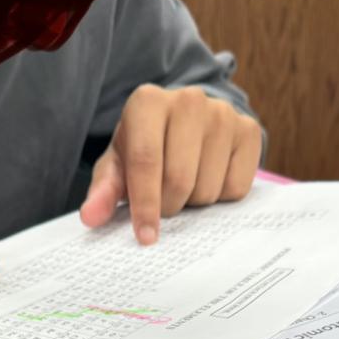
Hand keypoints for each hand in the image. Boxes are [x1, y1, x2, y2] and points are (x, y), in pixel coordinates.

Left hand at [80, 84, 262, 244]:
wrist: (185, 126)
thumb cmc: (145, 148)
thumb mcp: (118, 166)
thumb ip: (104, 191)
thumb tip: (90, 217)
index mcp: (147, 102)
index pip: (146, 161)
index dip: (145, 205)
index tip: (145, 237)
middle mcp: (188, 100)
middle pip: (179, 180)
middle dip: (169, 205)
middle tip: (163, 202)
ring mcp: (223, 113)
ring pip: (208, 189)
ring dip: (194, 203)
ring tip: (186, 185)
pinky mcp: (249, 130)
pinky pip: (236, 188)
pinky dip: (221, 197)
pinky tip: (210, 178)